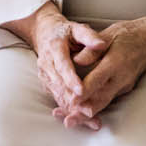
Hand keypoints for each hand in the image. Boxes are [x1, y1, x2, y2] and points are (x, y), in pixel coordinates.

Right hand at [3, 2, 106, 117]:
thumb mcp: (77, 29)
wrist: (45, 33)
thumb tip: (102, 44)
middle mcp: (46, 62)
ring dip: (71, 107)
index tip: (81, 90)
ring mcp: (44, 73)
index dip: (71, 79)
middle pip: (59, 83)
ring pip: (57, 92)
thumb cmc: (66, 31)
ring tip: (88, 117)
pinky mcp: (45, 81)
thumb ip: (89, 36)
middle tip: (89, 111)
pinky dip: (67, 107)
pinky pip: (56, 95)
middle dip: (73, 99)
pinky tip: (80, 116)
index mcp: (54, 47)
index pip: (62, 65)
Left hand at [53, 13, 145, 129]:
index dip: (84, 91)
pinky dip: (95, 107)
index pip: (98, 79)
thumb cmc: (127, 34)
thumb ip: (92, 50)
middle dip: (83, 111)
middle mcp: (121, 77)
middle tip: (68, 121)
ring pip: (104, 102)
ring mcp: (124, 85)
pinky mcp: (124, 88)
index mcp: (116, 62)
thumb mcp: (108, 34)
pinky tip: (82, 113)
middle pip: (101, 98)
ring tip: (72, 121)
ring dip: (88, 113)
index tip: (71, 101)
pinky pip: (108, 99)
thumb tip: (76, 61)